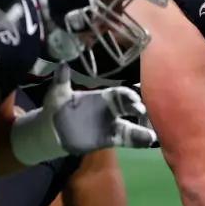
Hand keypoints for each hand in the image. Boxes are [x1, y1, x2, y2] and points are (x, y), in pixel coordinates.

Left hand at [12, 65, 155, 162]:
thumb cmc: (57, 108)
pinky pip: (126, 140)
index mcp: (102, 97)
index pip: (119, 94)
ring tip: (152, 134)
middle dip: (138, 109)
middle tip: (142, 112)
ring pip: (131, 126)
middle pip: (129, 108)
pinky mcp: (109, 139)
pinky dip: (137, 141)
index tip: (133, 99)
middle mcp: (110, 110)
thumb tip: (61, 63)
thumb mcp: (58, 93)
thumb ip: (62, 80)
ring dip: (142, 129)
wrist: (52, 130)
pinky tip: (148, 142)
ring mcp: (111, 125)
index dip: (128, 95)